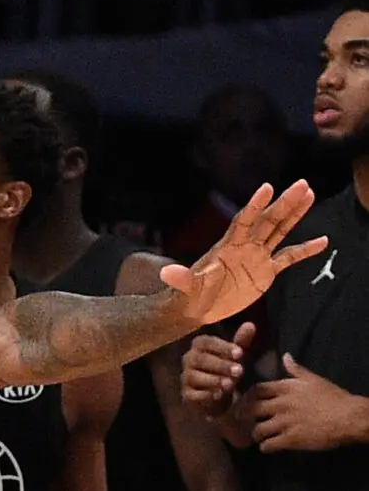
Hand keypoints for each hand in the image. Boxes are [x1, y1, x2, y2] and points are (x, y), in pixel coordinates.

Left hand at [158, 182, 326, 324]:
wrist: (198, 306)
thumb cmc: (190, 294)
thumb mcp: (186, 287)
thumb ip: (181, 279)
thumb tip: (167, 273)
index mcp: (227, 246)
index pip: (244, 221)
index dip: (254, 206)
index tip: (266, 188)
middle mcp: (245, 246)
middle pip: (268, 220)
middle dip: (284, 203)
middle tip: (302, 184)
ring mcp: (257, 256)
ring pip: (279, 230)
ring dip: (294, 214)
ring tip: (309, 195)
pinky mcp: (266, 271)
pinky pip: (289, 257)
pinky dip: (305, 250)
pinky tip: (323, 241)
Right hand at [180, 323, 255, 417]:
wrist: (216, 398)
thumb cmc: (225, 372)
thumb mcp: (236, 357)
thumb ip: (241, 342)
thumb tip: (250, 324)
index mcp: (199, 346)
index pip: (207, 342)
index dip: (223, 347)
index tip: (240, 353)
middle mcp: (189, 359)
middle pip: (201, 359)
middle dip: (221, 365)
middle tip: (240, 371)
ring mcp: (186, 378)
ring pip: (195, 376)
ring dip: (214, 380)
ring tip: (231, 385)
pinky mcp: (187, 395)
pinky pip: (193, 394)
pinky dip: (205, 395)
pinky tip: (218, 396)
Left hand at [241, 354, 368, 452]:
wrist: (350, 417)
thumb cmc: (333, 397)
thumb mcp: (314, 379)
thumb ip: (296, 369)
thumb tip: (285, 356)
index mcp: (285, 388)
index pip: (255, 390)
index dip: (246, 398)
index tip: (244, 404)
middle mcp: (281, 404)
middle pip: (251, 409)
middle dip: (244, 416)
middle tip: (244, 422)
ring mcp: (285, 422)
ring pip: (258, 430)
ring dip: (256, 434)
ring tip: (258, 437)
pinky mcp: (291, 439)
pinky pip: (268, 445)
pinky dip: (265, 447)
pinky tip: (268, 447)